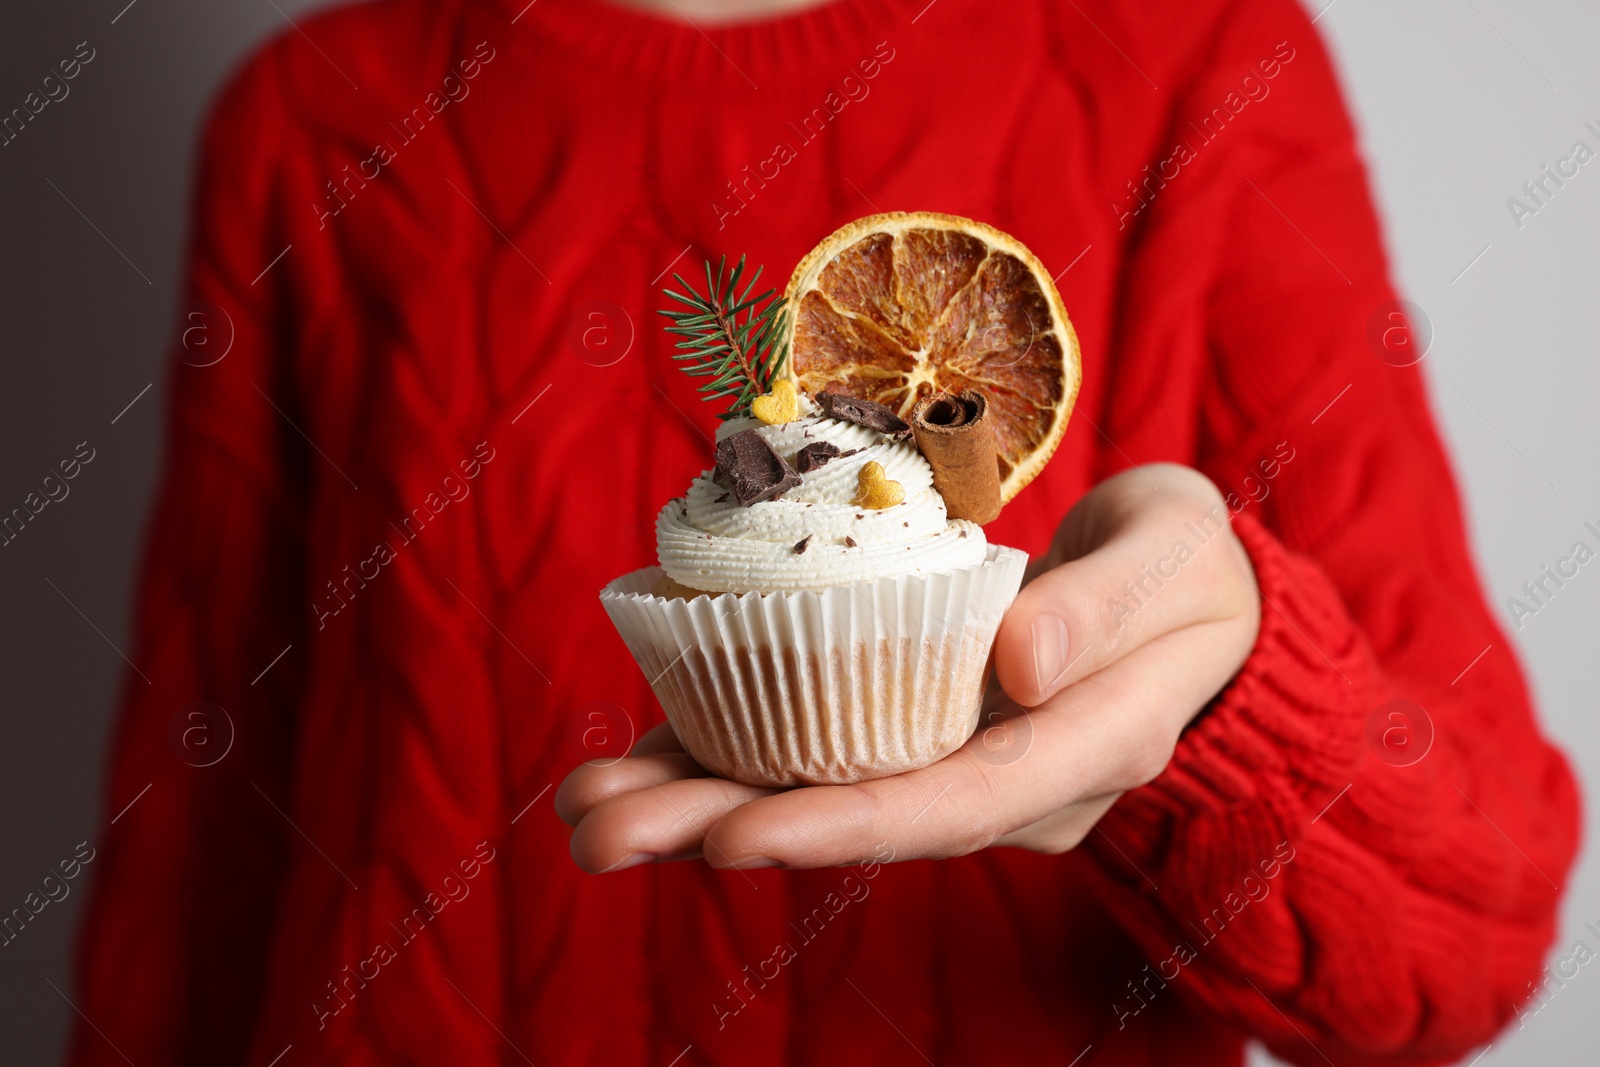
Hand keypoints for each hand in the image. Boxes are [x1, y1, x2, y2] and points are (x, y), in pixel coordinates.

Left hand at [557, 464, 1260, 871]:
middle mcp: (999, 776)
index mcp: (1078, 749)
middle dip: (721, 828)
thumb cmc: (1192, 571)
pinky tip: (637, 752)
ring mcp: (951, 756)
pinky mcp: (912, 721)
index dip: (843, 825)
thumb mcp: (1177, 560)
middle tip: (597, 833)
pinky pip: (813, 741)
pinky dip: (724, 746)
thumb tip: (1021, 665)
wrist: (1188, 596)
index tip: (733, 839)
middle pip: (856, 815)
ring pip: (818, 788)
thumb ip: (1109, 606)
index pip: (954, 802)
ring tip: (583, 807)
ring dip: (695, 798)